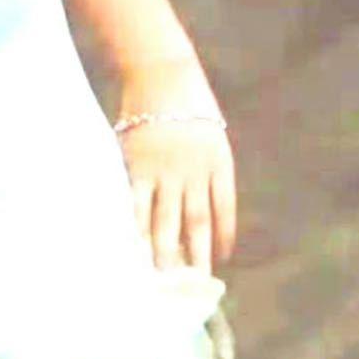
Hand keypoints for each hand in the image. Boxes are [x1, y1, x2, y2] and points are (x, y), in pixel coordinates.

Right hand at [116, 65, 236, 273]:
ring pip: (165, 222)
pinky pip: (137, 206)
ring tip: (163, 277)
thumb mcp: (212, 133)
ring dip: (165, 252)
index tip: (221, 261)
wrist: (162, 73)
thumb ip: (209, 167)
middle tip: (192, 285)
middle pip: (195, 224)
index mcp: (219, 164)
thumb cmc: (188, 100)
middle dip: (195, 257)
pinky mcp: (136, 166)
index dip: (223, 239)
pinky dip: (136, 228)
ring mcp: (164, 171)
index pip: (223, 211)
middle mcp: (194, 173)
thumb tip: (203, 204)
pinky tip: (134, 248)